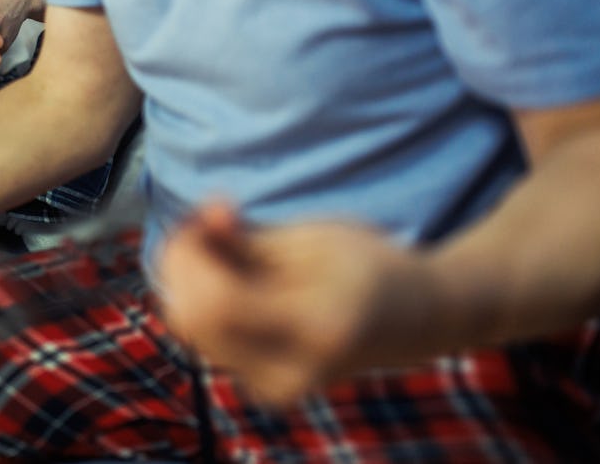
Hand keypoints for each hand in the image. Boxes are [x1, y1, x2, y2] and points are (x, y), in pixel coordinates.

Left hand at [157, 201, 435, 406]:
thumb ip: (245, 240)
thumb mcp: (313, 239)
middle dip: (184, 263)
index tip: (203, 211)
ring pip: (193, 331)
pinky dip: (204, 298)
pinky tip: (230, 267)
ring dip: (192, 277)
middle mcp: (291, 373)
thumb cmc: (368, 266)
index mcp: (315, 329)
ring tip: (227, 236)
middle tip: (211, 217)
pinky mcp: (264, 387)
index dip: (191, 255)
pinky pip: (209, 340)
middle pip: (194, 322)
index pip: (217, 306)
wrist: (415, 320)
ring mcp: (275, 388)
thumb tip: (188, 231)